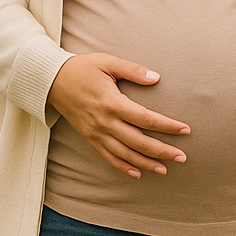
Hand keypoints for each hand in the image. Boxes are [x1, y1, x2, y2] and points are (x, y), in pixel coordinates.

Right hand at [47, 53, 189, 178]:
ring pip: (124, 154)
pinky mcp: (88, 138)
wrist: (50, 81)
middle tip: (182, 157)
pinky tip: (137, 173)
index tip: (185, 130)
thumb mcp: (108, 62)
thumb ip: (133, 70)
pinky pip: (107, 157)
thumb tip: (157, 77)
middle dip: (162, 151)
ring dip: (145, 163)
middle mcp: (104, 122)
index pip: (145, 119)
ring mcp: (95, 132)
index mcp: (112, 103)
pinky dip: (122, 167)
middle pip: (138, 141)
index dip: (167, 126)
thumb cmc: (82, 68)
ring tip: (165, 169)